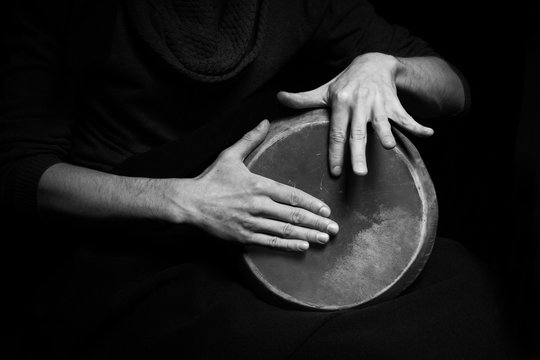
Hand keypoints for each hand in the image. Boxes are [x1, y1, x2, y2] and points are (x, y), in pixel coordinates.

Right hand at [182, 120, 338, 250]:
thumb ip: (250, 139)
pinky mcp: (243, 236)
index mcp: (259, 185)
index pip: (292, 195)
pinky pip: (270, 242)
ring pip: (284, 230)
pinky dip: (287, 245)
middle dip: (316, 223)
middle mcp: (258, 205)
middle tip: (334, 228)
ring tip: (324, 239)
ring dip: (307, 235)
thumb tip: (265, 121)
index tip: (326, 210)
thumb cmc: (211, 178)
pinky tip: (303, 247)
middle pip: (293, 215)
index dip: (312, 203)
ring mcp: (251, 222)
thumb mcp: (230, 155)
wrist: (190, 202)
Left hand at [277, 52, 433, 175]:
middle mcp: (359, 104)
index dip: (334, 153)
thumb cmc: (345, 82)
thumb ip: (302, 99)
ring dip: (387, 134)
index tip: (335, 172)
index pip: (335, 133)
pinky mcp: (394, 104)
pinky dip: (418, 125)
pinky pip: (406, 116)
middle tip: (359, 173)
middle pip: (357, 133)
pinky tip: (428, 134)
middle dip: (358, 152)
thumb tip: (279, 97)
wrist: (374, 62)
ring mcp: (378, 104)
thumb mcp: (324, 90)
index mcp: (340, 103)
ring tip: (390, 147)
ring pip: (382, 123)